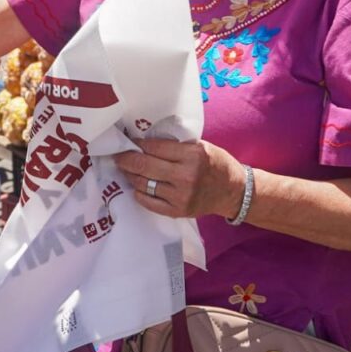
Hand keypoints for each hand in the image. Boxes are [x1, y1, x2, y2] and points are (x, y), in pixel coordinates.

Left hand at [114, 137, 245, 219]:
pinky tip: (136, 186)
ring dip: (130, 175)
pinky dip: (139, 193)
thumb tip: (145, 141)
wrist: (233, 192)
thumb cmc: (216, 164)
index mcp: (193, 155)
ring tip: (125, 169)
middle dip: (126, 158)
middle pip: (144, 165)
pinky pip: (149, 202)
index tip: (129, 141)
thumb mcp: (201, 146)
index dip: (138, 143)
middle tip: (117, 155)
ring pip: (144, 184)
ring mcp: (181, 196)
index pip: (155, 147)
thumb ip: (176, 145)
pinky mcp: (177, 211)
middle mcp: (185, 176)